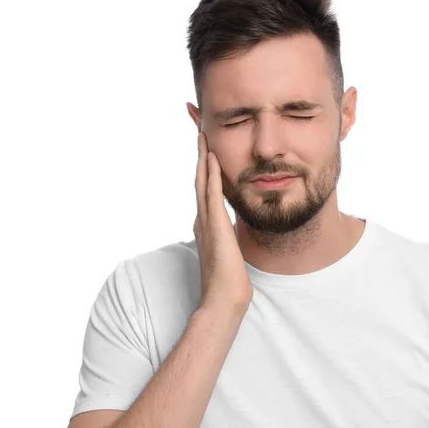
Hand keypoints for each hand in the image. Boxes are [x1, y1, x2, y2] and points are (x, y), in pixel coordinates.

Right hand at [193, 131, 252, 315]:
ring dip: (202, 156)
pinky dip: (210, 173)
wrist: (223, 299)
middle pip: (199, 178)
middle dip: (199, 154)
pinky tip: (211, 156)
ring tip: (202, 133)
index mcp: (206, 224)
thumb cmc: (228, 280)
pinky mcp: (215, 225)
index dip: (204, 166)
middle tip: (198, 130)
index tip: (206, 146)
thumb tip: (229, 230)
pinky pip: (211, 193)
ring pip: (201, 181)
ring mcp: (206, 221)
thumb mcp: (228, 251)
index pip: (204, 188)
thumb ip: (227, 237)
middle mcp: (202, 218)